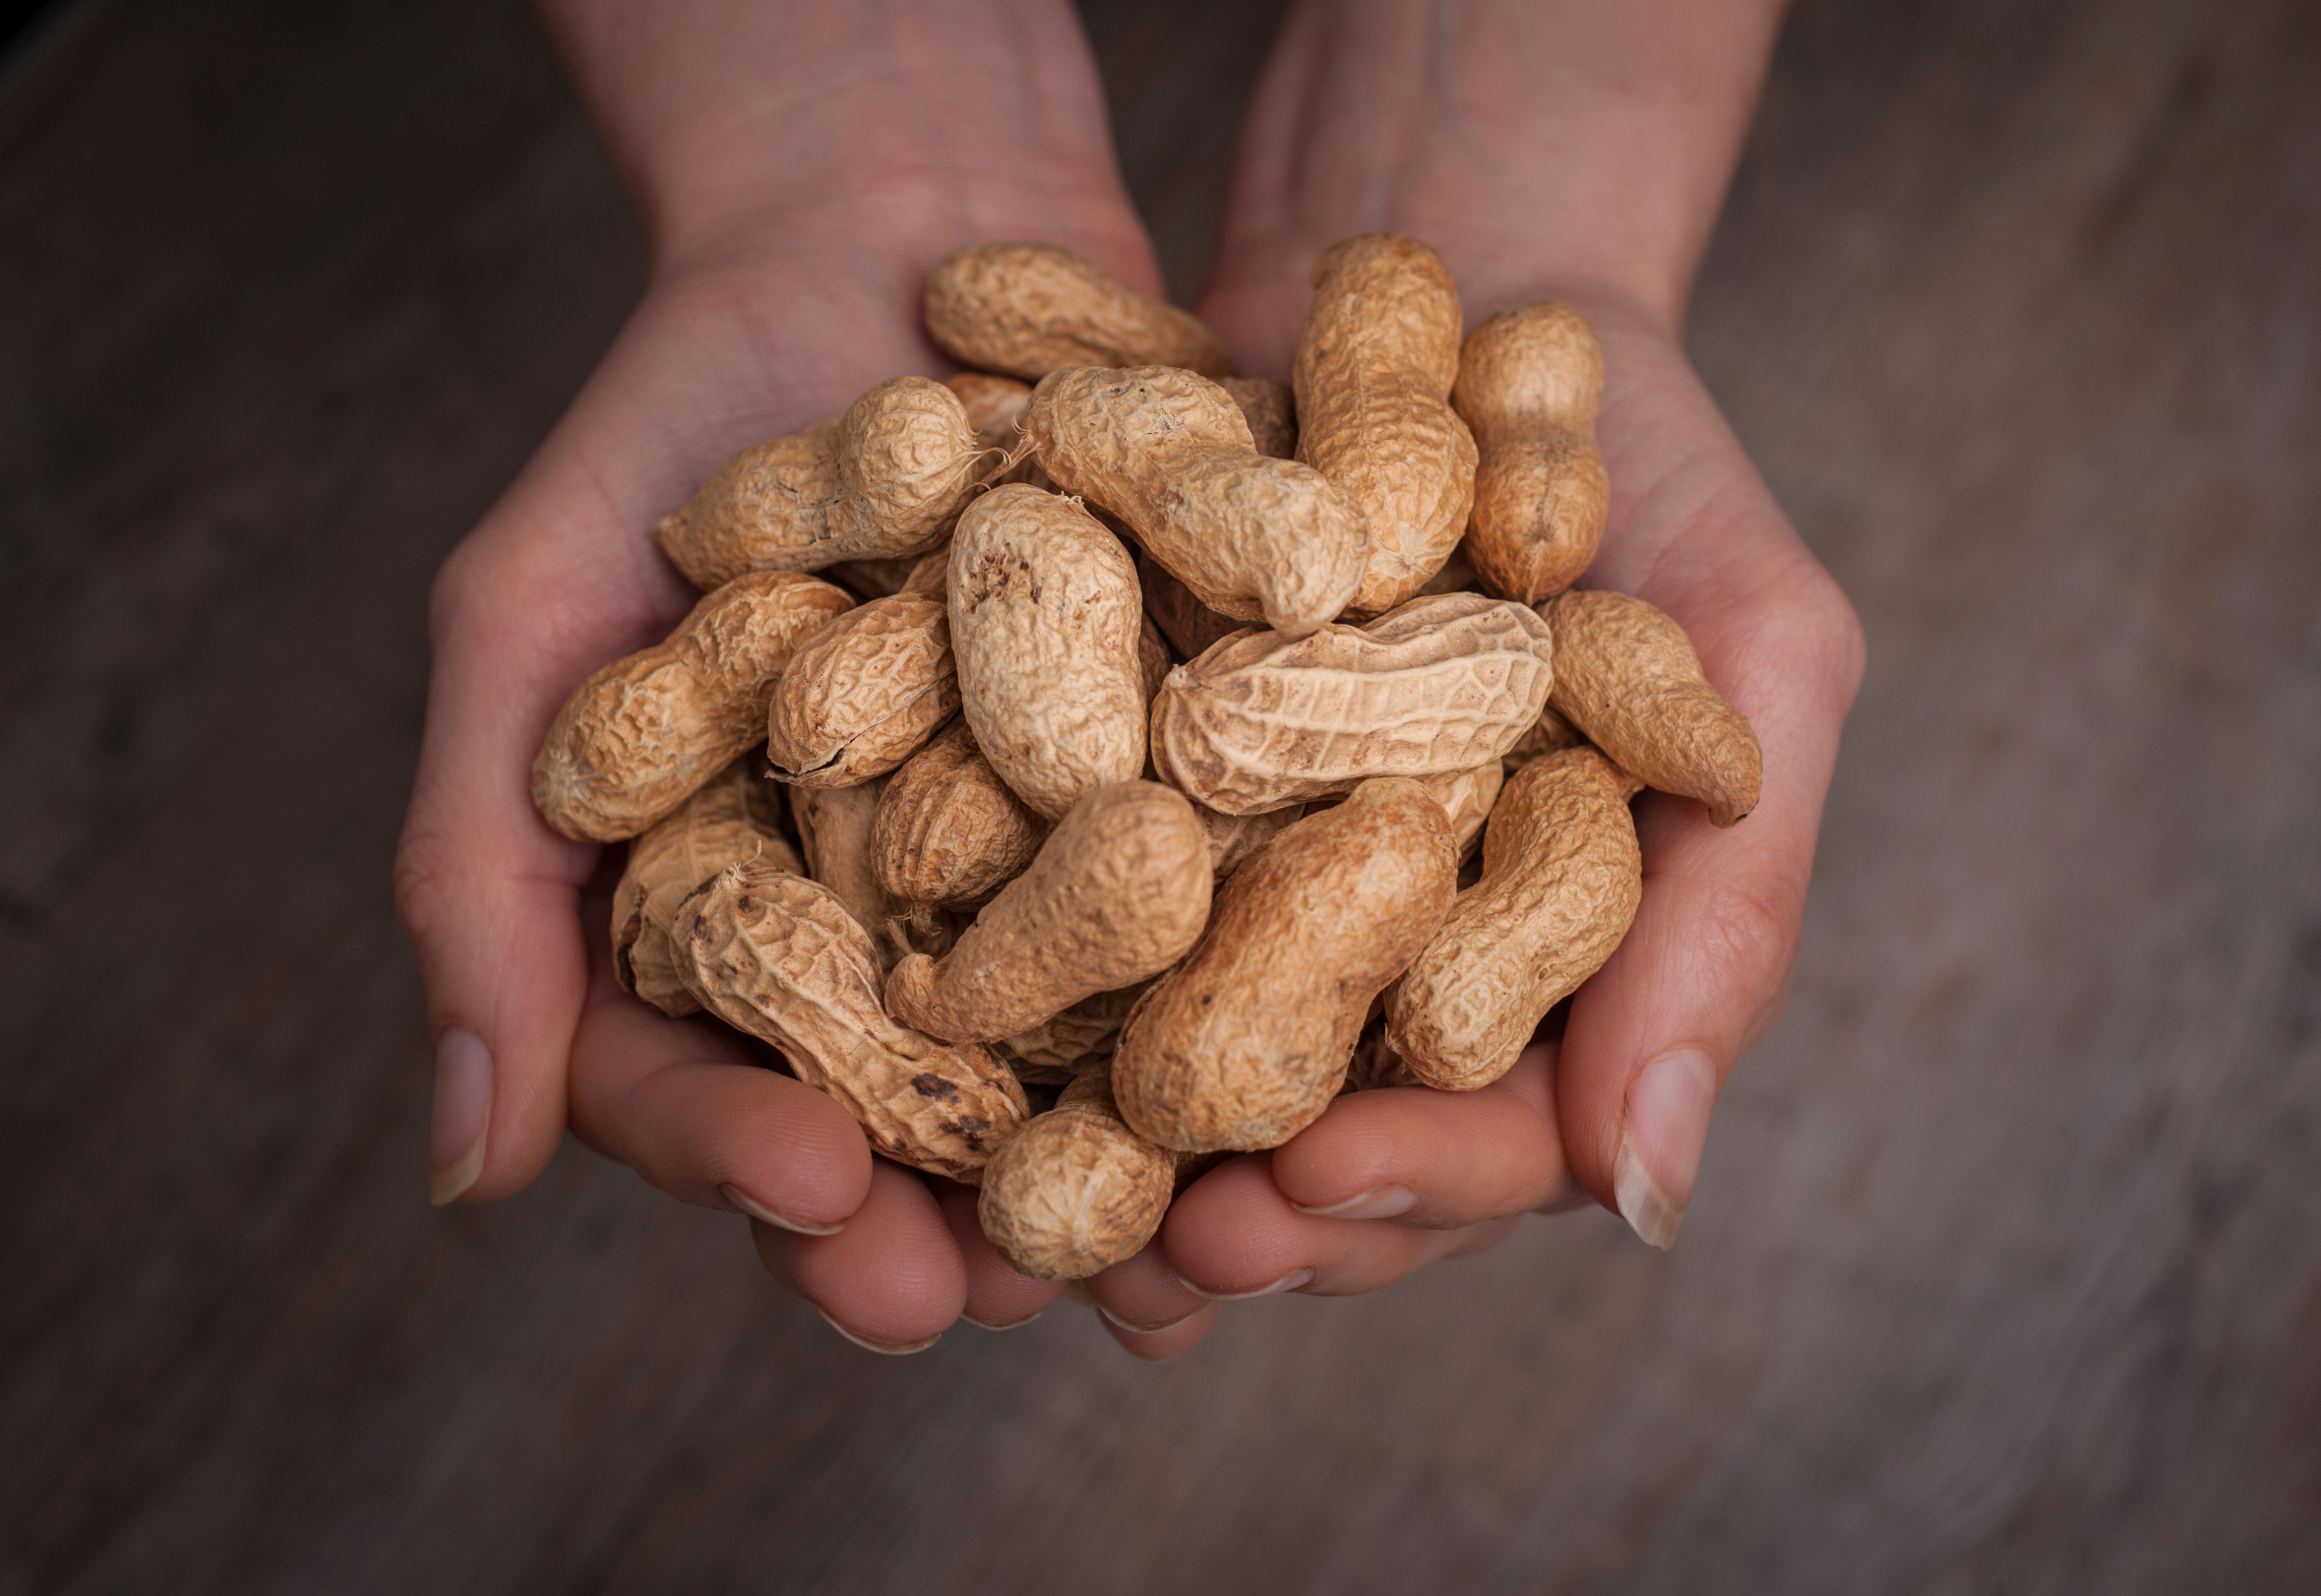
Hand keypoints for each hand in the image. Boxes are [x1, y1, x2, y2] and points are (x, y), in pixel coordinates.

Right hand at [392, 0, 1177, 1347]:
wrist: (886, 235)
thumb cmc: (672, 423)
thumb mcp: (535, 624)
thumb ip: (486, 874)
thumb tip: (470, 1165)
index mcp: (719, 937)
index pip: (709, 1098)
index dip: (752, 1166)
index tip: (815, 1193)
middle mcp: (885, 939)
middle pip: (910, 1137)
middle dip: (951, 1230)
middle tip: (994, 1296)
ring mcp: (1040, 880)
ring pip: (1082, 1075)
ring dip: (1127, 1180)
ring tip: (1178, 1255)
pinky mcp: (1183, 800)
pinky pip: (1229, 926)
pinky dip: (1265, 1001)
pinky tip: (1313, 1081)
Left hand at [1115, 0, 1865, 1347]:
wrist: (1456, 271)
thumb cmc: (1648, 464)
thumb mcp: (1755, 653)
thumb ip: (1729, 913)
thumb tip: (1648, 1200)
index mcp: (1558, 971)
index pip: (1499, 1144)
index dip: (1408, 1189)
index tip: (1303, 1189)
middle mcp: (1399, 965)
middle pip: (1326, 1153)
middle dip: (1240, 1218)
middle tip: (1146, 1254)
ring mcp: (1261, 895)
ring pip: (1186, 1085)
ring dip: (1109, 1165)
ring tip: (1018, 1214)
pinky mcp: (1133, 810)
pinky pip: (1067, 931)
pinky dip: (1013, 996)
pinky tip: (929, 1046)